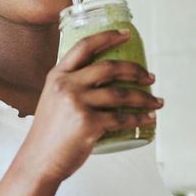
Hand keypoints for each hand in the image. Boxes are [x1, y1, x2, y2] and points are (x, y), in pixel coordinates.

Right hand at [18, 29, 160, 183]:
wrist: (39, 161)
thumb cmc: (49, 134)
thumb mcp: (54, 100)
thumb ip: (72, 86)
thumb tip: (105, 80)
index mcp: (57, 76)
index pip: (84, 46)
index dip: (107, 37)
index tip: (126, 34)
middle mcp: (66, 86)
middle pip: (109, 68)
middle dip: (135, 70)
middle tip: (150, 77)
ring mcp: (77, 104)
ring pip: (121, 94)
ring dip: (144, 98)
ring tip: (156, 101)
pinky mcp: (88, 124)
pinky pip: (121, 118)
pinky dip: (139, 119)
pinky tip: (148, 119)